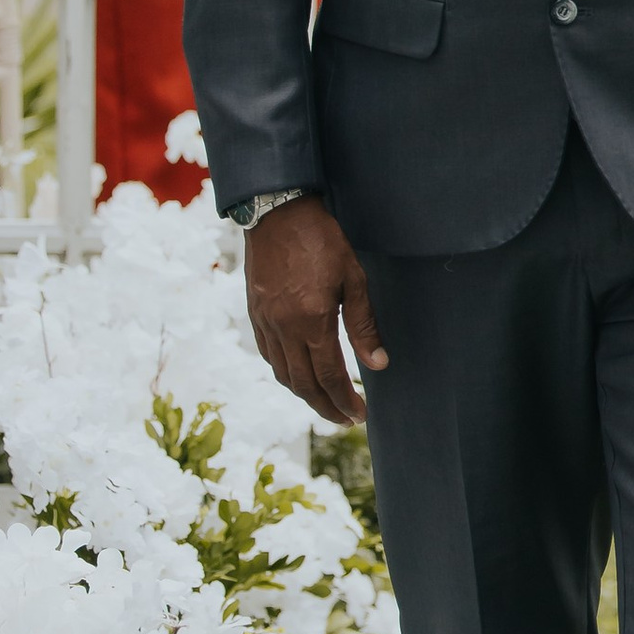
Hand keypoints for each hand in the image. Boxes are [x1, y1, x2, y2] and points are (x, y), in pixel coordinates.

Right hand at [244, 197, 386, 422]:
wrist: (278, 213)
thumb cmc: (322, 241)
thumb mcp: (354, 279)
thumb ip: (364, 325)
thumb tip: (378, 364)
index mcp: (312, 321)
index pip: (330, 376)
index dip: (345, 401)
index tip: (359, 415)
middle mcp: (284, 328)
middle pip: (304, 384)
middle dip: (326, 408)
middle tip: (345, 420)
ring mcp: (265, 323)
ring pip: (283, 374)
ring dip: (305, 395)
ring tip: (326, 403)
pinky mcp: (255, 315)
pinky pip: (269, 356)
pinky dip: (286, 373)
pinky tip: (300, 375)